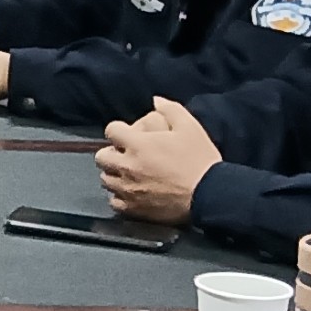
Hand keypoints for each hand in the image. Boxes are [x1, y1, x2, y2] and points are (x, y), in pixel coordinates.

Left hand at [96, 98, 219, 224]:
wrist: (208, 195)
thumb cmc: (199, 160)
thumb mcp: (190, 127)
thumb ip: (170, 109)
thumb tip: (156, 100)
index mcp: (138, 144)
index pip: (111, 130)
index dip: (119, 130)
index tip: (128, 134)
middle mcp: (127, 167)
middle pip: (101, 157)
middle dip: (111, 153)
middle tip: (126, 155)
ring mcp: (127, 189)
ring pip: (106, 180)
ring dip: (114, 174)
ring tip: (129, 174)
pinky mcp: (133, 209)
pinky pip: (114, 202)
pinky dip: (120, 197)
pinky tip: (133, 193)